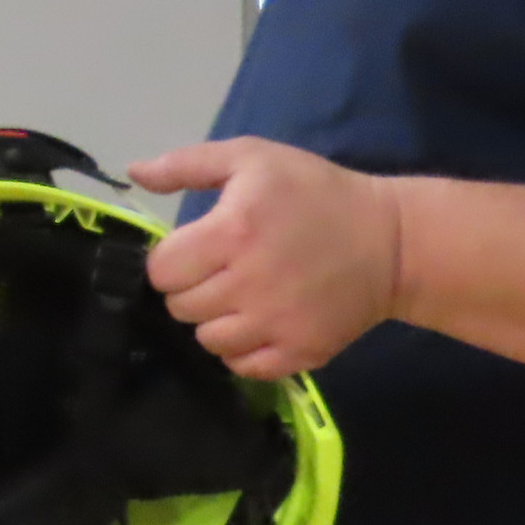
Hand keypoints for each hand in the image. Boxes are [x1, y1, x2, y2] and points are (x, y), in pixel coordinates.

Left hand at [128, 137, 401, 379]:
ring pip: (206, 340)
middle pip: (180, 307)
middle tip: (221, 269)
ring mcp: (275, 325)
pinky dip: (242, 349)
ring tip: (241, 295)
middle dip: (191, 287)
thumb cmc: (313, 192)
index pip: (162, 270)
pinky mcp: (299, 353)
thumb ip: (187, 164)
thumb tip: (133, 173)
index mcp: (233, 231)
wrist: (390, 241)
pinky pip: (242, 366)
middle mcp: (248, 284)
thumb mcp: (252, 158)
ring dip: (214, 319)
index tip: (194, 248)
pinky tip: (259, 322)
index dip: (171, 259)